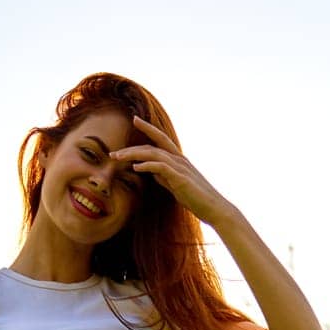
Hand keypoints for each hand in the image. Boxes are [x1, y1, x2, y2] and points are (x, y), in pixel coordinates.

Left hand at [111, 115, 233, 227]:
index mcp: (179, 159)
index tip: (135, 120)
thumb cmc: (196, 199)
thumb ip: (163, 176)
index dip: (148, 129)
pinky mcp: (181, 179)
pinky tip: (136, 168)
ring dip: (134, 155)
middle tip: (114, 152)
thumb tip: (149, 171)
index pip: (161, 139)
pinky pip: (161, 167)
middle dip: (133, 146)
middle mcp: (180, 159)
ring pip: (154, 154)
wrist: (215, 209)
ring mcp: (181, 168)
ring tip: (118, 158)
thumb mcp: (176, 185)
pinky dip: (147, 165)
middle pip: (154, 144)